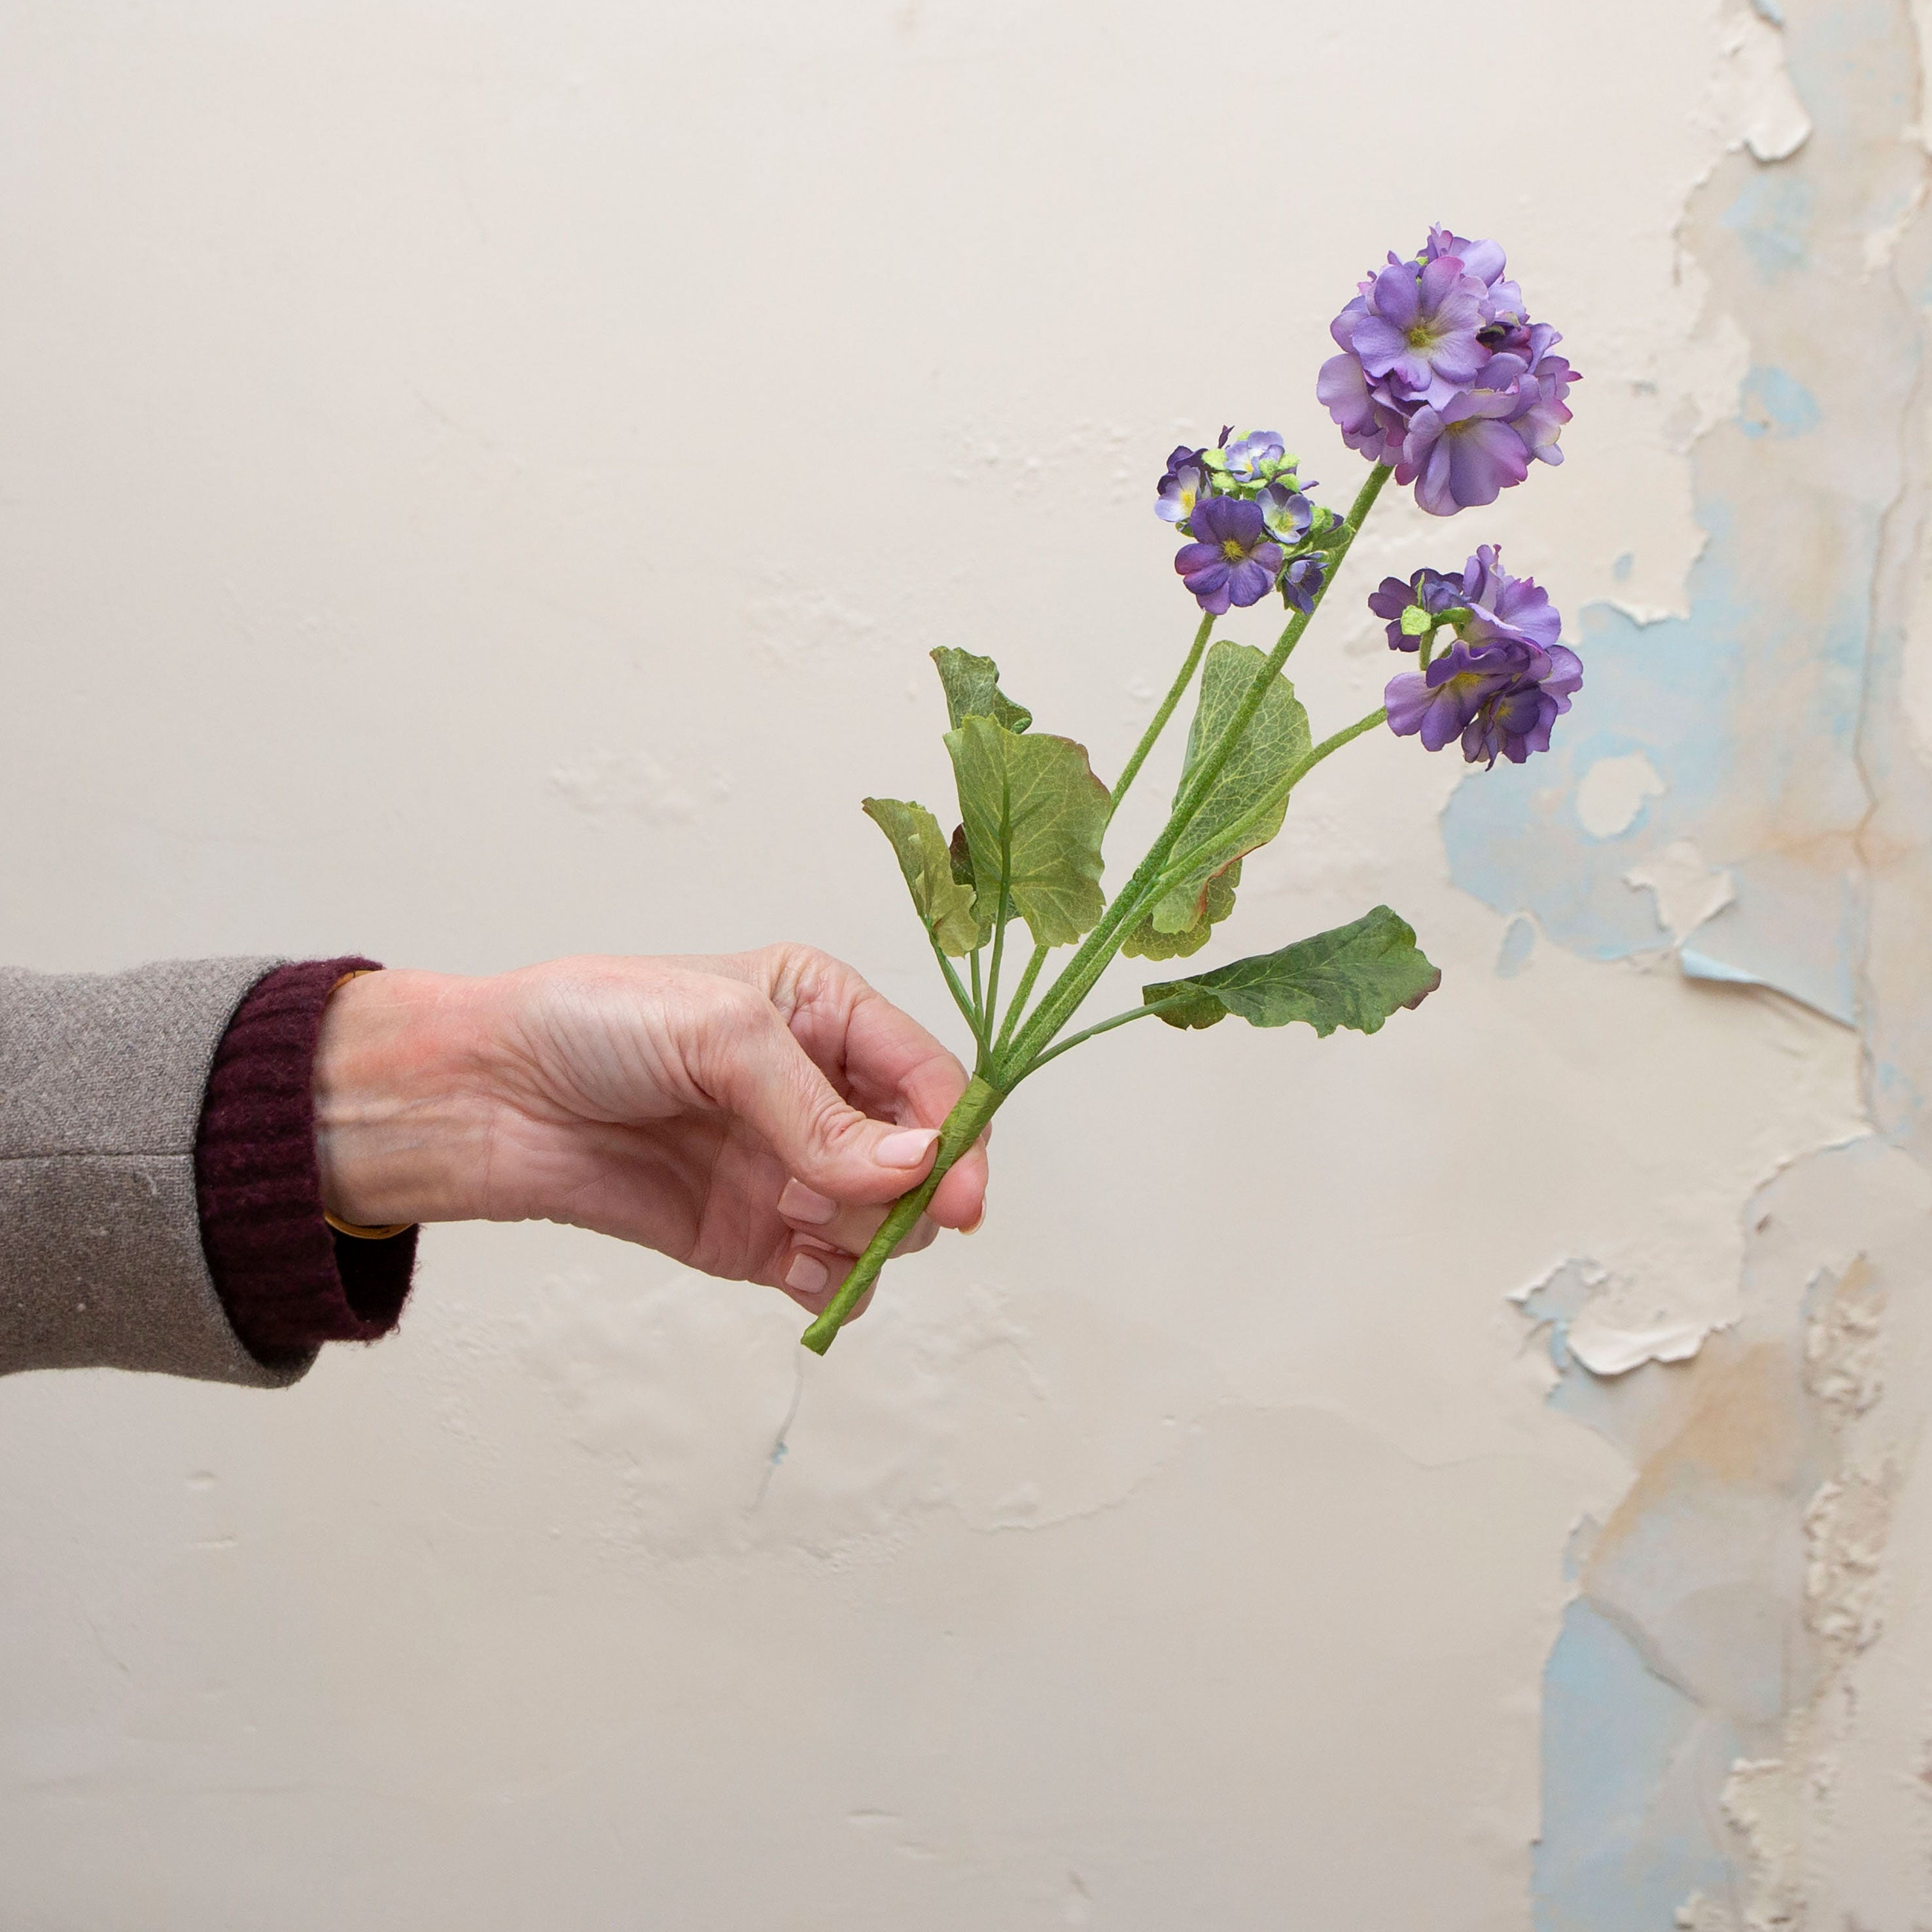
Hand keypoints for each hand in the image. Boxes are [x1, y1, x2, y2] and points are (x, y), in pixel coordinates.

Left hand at [311, 946, 989, 1319]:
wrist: (481, 1098)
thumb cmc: (587, 1025)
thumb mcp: (718, 1037)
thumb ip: (819, 1111)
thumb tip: (914, 1170)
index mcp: (824, 1011)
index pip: (929, 1077)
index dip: (957, 1134)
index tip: (959, 1195)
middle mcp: (818, 1089)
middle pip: (922, 1161)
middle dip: (907, 1192)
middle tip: (845, 1203)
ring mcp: (788, 1169)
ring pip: (885, 1224)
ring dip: (863, 1236)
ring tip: (792, 1218)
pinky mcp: (751, 1236)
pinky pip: (830, 1277)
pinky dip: (833, 1287)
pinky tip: (794, 1271)